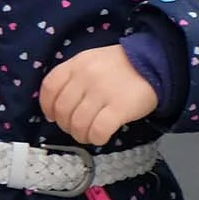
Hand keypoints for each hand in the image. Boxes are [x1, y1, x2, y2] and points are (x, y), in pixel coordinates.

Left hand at [39, 45, 156, 146]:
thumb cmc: (118, 65)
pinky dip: (96, 138)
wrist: (151, 64)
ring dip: (81, 135)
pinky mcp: (119, 108)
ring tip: (88, 134)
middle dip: (66, 125)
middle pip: (63, 110)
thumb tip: (57, 106)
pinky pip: (98, 131)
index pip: (50, 87)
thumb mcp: (90, 61)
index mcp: (76, 63)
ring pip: (78, 124)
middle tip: (76, 128)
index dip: (47, 106)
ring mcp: (102, 92)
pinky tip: (101, 136)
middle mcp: (85, 77)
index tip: (53, 117)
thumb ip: (73, 77)